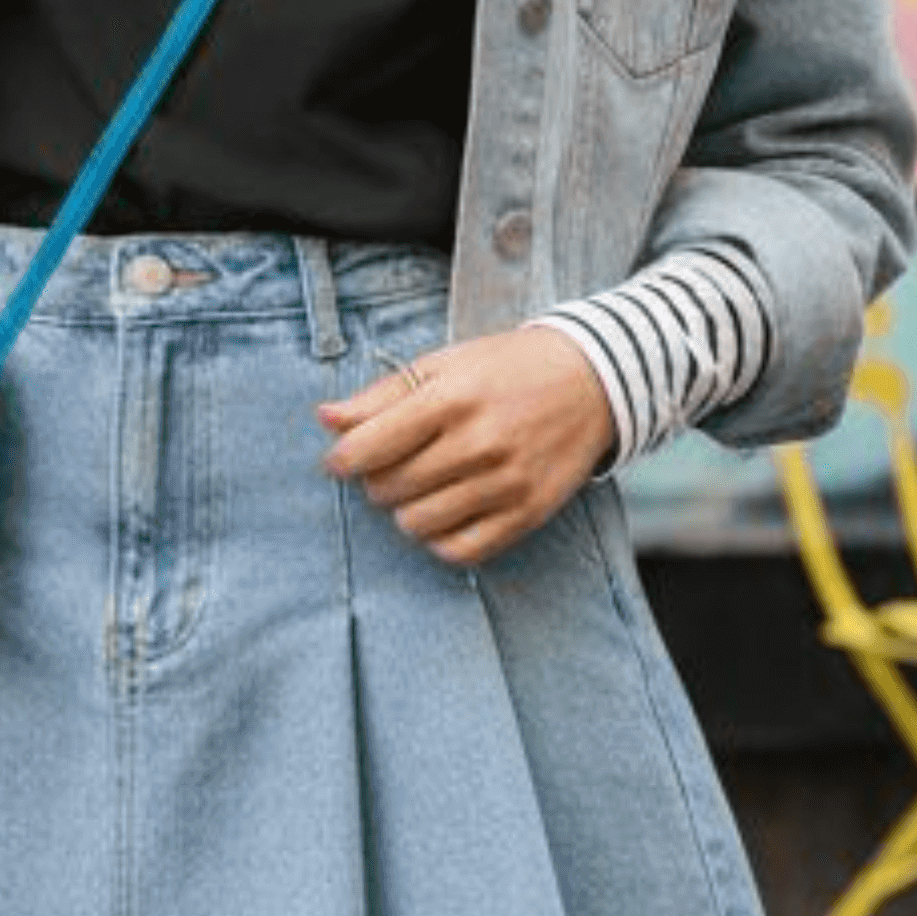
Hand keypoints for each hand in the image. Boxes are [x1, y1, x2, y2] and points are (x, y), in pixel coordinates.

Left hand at [318, 328, 617, 567]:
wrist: (592, 381)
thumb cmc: (506, 370)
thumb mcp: (444, 365)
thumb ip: (382, 395)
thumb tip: (325, 419)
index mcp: (452, 398)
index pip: (369, 446)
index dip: (343, 459)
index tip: (342, 460)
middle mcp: (479, 443)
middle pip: (389, 488)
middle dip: (376, 481)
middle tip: (391, 466)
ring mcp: (506, 483)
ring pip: (418, 524)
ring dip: (405, 511)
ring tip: (420, 489)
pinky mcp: (527, 514)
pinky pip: (460, 551)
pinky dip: (439, 539)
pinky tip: (444, 514)